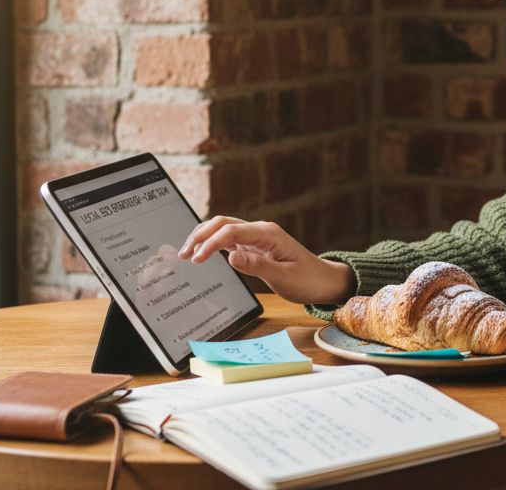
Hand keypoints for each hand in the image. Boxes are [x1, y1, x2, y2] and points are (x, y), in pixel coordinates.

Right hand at [178, 216, 355, 305]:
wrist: (323, 281)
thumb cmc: (307, 280)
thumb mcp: (283, 277)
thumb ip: (256, 266)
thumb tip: (230, 257)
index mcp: (268, 233)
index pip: (231, 231)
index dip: (210, 243)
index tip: (195, 260)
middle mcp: (260, 231)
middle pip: (223, 223)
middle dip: (200, 235)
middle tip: (182, 254)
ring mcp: (256, 238)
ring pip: (223, 229)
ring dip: (203, 238)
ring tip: (185, 253)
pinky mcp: (254, 247)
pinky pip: (229, 240)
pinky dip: (212, 244)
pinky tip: (201, 253)